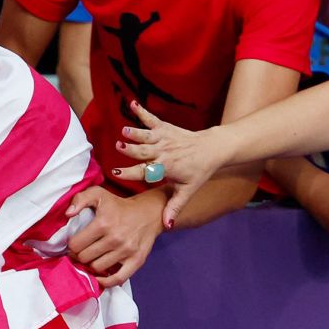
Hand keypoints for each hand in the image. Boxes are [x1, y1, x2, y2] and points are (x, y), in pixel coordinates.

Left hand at [66, 185, 163, 286]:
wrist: (148, 212)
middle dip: (80, 255)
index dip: (72, 245)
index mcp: (103, 223)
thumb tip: (68, 213)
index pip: (76, 244)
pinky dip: (106, 282)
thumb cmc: (119, 205)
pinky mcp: (137, 260)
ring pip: (97, 268)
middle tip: (82, 251)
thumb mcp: (98, 194)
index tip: (75, 243)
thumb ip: (79, 199)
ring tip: (93, 257)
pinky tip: (100, 277)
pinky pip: (117, 279)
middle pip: (85, 258)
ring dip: (92, 265)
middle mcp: (115, 238)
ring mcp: (126, 251)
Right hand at [110, 100, 227, 225]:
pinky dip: (142, 111)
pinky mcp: (165, 127)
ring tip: (124, 131)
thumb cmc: (198, 172)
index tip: (116, 173)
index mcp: (166, 168)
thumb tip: (166, 225)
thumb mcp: (187, 191)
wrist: (212, 149)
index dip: (130, 172)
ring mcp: (164, 138)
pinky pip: (152, 119)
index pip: (145, 171)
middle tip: (117, 147)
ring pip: (146, 135)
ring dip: (135, 132)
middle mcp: (163, 152)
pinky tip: (132, 103)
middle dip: (130, 149)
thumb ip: (174, 207)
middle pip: (143, 151)